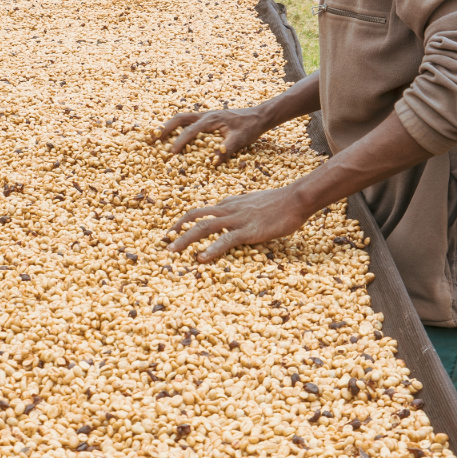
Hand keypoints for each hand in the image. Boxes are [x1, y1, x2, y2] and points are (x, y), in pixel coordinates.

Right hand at [152, 106, 267, 160]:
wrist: (258, 116)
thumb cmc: (249, 128)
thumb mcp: (240, 140)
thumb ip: (226, 149)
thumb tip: (213, 162)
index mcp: (210, 120)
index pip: (190, 131)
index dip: (179, 142)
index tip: (170, 153)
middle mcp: (205, 115)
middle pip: (179, 118)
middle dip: (165, 128)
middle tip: (153, 138)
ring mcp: (206, 115)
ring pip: (182, 118)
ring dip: (170, 125)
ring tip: (158, 135)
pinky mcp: (208, 118)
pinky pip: (189, 120)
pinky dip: (179, 126)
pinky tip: (175, 134)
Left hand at [166, 186, 310, 261]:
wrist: (295, 199)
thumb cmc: (277, 203)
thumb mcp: (251, 203)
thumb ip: (237, 209)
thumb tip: (227, 217)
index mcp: (228, 204)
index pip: (200, 212)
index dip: (184, 222)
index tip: (172, 232)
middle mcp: (228, 209)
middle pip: (195, 217)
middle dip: (178, 230)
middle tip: (164, 242)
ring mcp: (237, 219)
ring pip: (204, 227)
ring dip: (186, 239)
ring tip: (173, 252)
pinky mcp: (249, 230)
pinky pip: (226, 239)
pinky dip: (211, 249)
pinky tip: (202, 258)